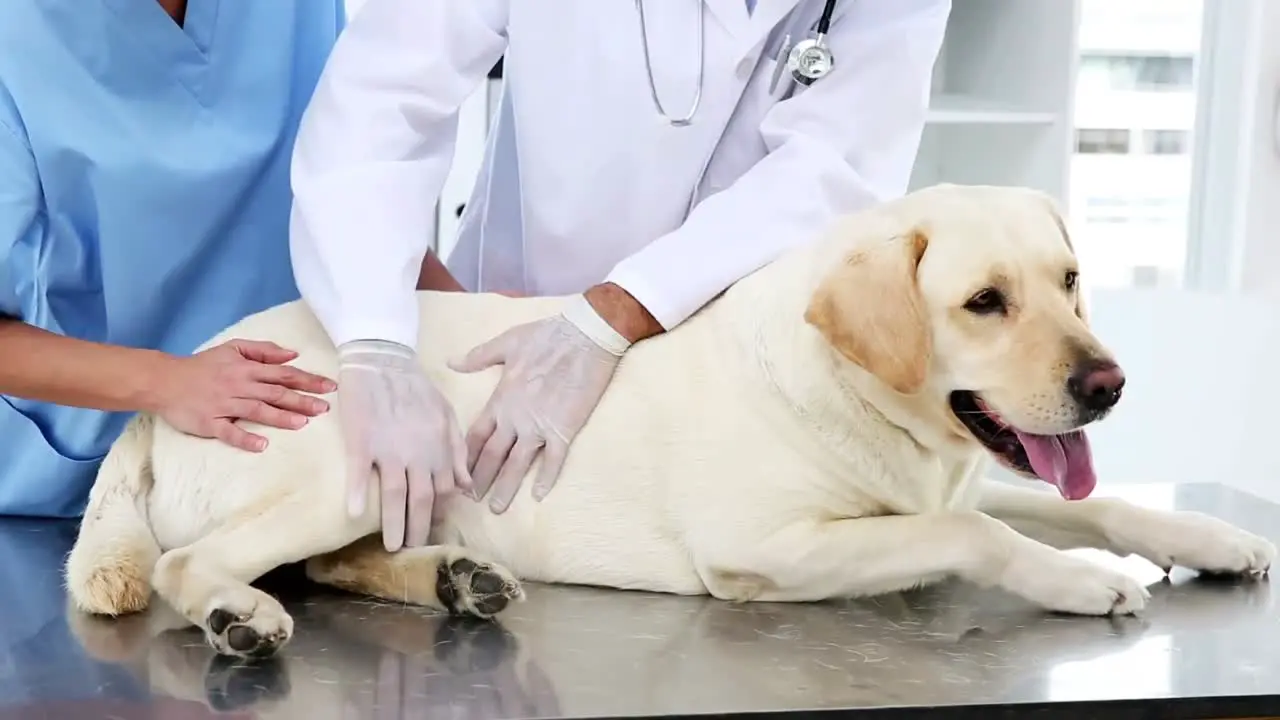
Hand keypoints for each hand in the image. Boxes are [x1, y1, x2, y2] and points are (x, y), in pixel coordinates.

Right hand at [152, 339, 335, 451]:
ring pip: (257, 410)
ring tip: (302, 423)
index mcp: (246, 369)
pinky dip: (245, 438)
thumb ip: (263, 350)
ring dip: (280, 417)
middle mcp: (239, 385)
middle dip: (302, 400)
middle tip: (325, 408)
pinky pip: (229, 432)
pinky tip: (261, 445)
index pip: (284, 374)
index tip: (330, 387)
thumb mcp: (233, 348)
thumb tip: (292, 355)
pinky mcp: (209, 423)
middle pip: (276, 393)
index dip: (308, 380)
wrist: (164, 380)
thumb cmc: (203, 365)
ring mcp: (224, 405)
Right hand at [337, 340, 471, 550]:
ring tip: (392, 547)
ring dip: (394, 524)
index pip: (443, 492)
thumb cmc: (416, 388)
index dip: (440, 516)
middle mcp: (417, 454)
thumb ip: (458, 451)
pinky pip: (358, 473)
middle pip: (421, 500)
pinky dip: (357, 494)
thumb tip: (467, 487)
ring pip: (393, 495)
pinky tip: (355, 515)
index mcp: (439, 449)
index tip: (434, 534)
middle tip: (415, 553)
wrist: (383, 360)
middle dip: (420, 530)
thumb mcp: (447, 416)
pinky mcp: (362, 441)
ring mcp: (388, 449)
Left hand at [449, 293, 632, 511]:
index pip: (476, 436)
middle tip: (471, 501)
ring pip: (518, 464)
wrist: (584, 337)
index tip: (457, 473)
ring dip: (507, 487)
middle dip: (481, 480)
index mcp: (500, 400)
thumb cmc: (545, 337)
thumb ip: (477, 357)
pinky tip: (540, 496)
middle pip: (493, 456)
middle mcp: (516, 418)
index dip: (465, 457)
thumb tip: (451, 361)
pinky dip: (547, 478)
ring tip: (497, 508)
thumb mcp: (506, 343)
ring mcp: (540, 426)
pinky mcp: (565, 429)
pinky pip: (554, 460)